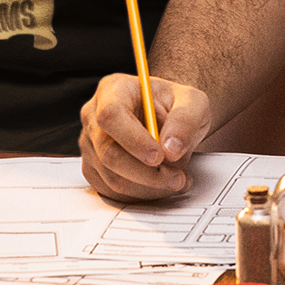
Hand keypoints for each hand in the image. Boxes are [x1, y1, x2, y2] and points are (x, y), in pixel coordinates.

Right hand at [79, 72, 215, 199]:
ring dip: (149, 187)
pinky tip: (162, 185)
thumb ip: (185, 120)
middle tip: (177, 177)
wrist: (170, 121)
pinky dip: (142, 194)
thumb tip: (171, 148)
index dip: (133, 139)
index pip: (111, 115)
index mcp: (114, 90)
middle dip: (146, 173)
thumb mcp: (193, 102)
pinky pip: (113, 191)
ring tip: (177, 179)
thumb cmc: (176, 106)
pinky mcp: (94, 168)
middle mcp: (94, 116)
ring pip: (112, 177)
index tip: (159, 156)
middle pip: (108, 152)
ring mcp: (91, 144)